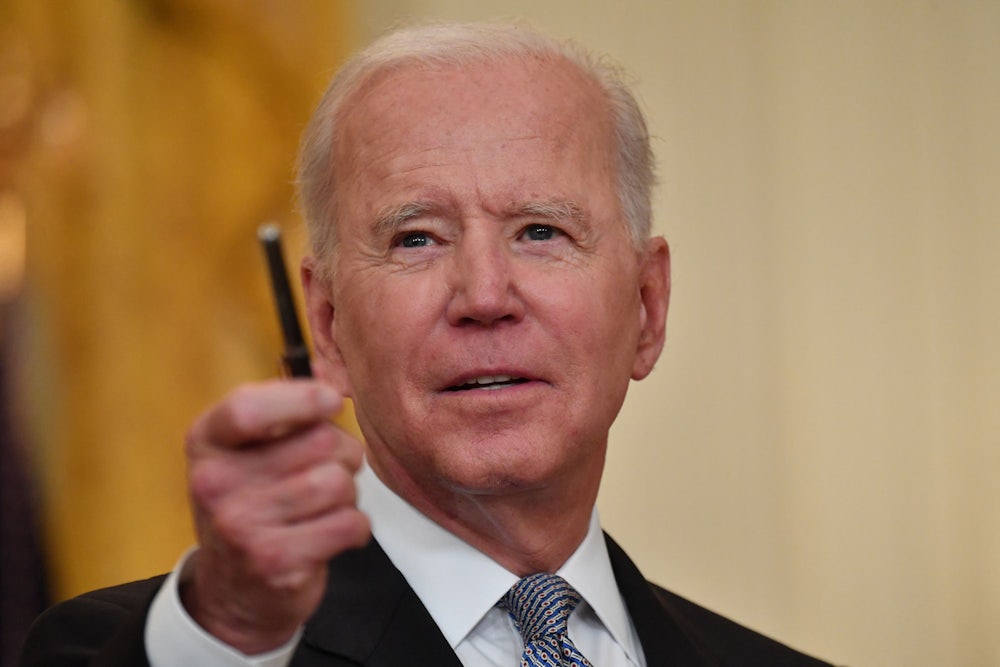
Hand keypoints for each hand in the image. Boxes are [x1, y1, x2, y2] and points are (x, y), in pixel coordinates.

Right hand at [181, 379, 369, 653]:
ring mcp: (242, 525)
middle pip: (320, 441)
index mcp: (207, 442)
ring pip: (338, 482)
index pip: (248, 407)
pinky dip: (355, 527)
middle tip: (327, 472)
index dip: (301, 398)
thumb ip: (280, 416)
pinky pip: (349, 523)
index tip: (331, 400)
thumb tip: (330, 393)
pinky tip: (331, 533)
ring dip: (348, 493)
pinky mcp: (275, 562)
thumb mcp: (243, 453)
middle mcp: (216, 482)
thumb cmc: (250, 507)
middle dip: (342, 453)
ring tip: (325, 506)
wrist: (231, 594)